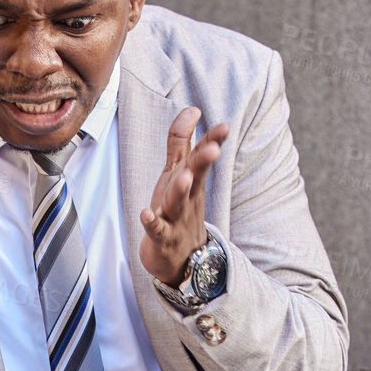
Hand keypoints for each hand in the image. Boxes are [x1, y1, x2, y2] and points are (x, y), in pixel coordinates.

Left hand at [139, 106, 229, 285]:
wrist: (181, 260)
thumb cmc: (178, 210)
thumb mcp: (179, 173)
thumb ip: (181, 141)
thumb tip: (192, 110)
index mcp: (191, 180)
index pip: (202, 157)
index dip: (212, 141)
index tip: (225, 126)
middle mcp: (186, 197)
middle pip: (195, 177)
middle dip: (203, 162)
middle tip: (213, 148)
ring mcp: (175, 218)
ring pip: (177, 202)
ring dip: (180, 189)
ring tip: (184, 176)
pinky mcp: (161, 238)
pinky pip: (157, 230)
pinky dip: (151, 223)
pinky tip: (146, 214)